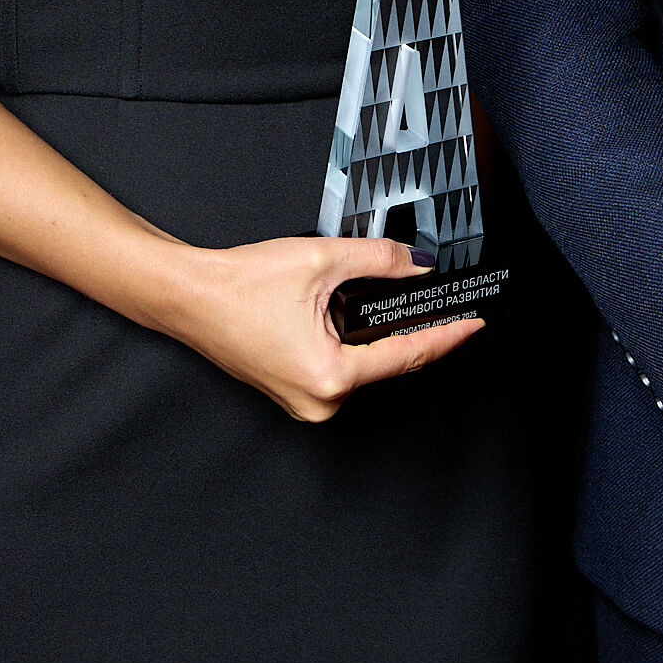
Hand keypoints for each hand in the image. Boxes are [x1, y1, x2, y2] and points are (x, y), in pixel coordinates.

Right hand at [161, 236, 483, 421]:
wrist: (188, 296)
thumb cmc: (238, 286)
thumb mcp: (321, 260)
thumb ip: (379, 260)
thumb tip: (416, 264)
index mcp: (330, 377)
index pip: (407, 357)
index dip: (447, 337)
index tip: (475, 325)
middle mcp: (319, 401)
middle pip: (387, 363)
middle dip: (412, 331)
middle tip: (442, 302)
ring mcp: (305, 402)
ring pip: (364, 367)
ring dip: (377, 336)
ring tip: (387, 303)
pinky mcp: (295, 393)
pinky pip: (341, 370)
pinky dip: (353, 344)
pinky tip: (354, 318)